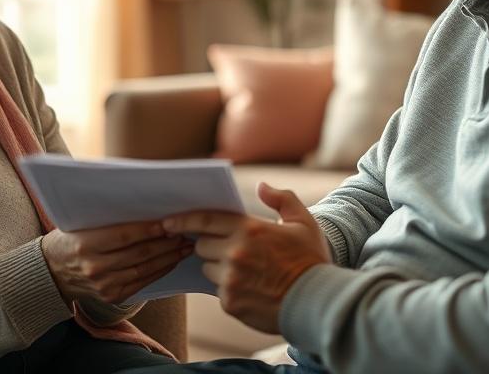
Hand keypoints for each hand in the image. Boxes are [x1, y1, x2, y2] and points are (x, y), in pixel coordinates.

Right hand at [41, 221, 192, 304]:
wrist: (51, 273)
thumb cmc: (70, 239)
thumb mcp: (80, 223)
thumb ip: (107, 218)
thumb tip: (145, 206)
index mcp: (84, 244)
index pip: (123, 236)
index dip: (148, 230)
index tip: (168, 222)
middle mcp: (94, 267)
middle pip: (138, 254)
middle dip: (166, 243)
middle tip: (185, 232)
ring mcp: (103, 285)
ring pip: (143, 269)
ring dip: (168, 258)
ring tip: (185, 246)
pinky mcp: (111, 297)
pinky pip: (141, 283)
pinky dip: (159, 271)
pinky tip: (171, 261)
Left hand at [162, 182, 331, 332]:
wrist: (319, 303)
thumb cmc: (311, 260)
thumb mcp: (303, 221)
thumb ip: (281, 198)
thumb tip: (261, 186)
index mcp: (248, 229)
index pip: (205, 220)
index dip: (183, 219)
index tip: (168, 221)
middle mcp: (235, 253)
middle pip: (202, 246)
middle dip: (211, 245)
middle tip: (229, 248)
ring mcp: (231, 280)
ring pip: (207, 269)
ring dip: (217, 268)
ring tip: (244, 270)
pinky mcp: (231, 303)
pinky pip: (218, 291)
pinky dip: (228, 289)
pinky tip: (250, 288)